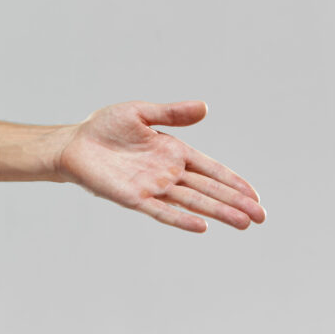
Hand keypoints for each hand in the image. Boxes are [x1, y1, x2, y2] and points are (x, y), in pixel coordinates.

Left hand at [53, 100, 265, 232]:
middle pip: (207, 189)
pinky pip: (161, 211)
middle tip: (261, 217)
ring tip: (244, 223)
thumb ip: (171, 114)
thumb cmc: (104, 128)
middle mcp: (166, 172)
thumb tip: (205, 107)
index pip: (210, 169)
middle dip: (234, 202)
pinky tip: (202, 226)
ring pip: (191, 202)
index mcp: (172, 151)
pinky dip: (180, 219)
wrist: (73, 143)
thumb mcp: (140, 113)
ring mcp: (151, 186)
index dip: (232, 181)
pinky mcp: (133, 198)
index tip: (255, 195)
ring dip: (217, 212)